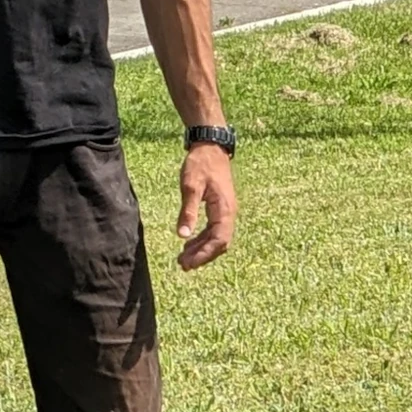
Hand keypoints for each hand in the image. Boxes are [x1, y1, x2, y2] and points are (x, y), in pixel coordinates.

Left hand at [173, 144, 234, 269]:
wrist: (210, 147)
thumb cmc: (201, 164)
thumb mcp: (191, 186)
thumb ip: (188, 211)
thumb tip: (183, 235)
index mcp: (224, 209)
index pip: (219, 239)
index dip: (205, 254)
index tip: (189, 263)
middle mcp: (229, 212)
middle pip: (219, 243)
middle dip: (202, 256)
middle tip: (182, 265)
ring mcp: (226, 211)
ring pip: (217, 238)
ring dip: (201, 250)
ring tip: (183, 259)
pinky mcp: (220, 208)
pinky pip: (214, 230)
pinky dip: (202, 239)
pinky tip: (188, 243)